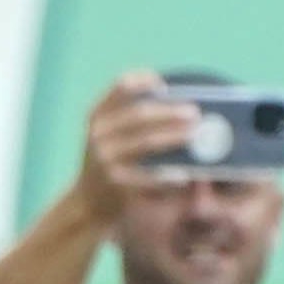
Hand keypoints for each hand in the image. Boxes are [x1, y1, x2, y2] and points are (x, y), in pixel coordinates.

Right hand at [73, 71, 201, 219]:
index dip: (143, 80)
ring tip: (195, 134)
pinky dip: (168, 174)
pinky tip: (185, 174)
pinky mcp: (115, 183)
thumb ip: (130, 116)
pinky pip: (148, 175)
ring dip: (174, 136)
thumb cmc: (111, 162)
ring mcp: (105, 160)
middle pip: (139, 114)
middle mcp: (99, 136)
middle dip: (170, 111)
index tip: (164, 84)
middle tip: (195, 113)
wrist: (88, 203)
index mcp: (98, 118)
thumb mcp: (109, 135)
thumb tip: (177, 100)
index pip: (121, 87)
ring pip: (146, 142)